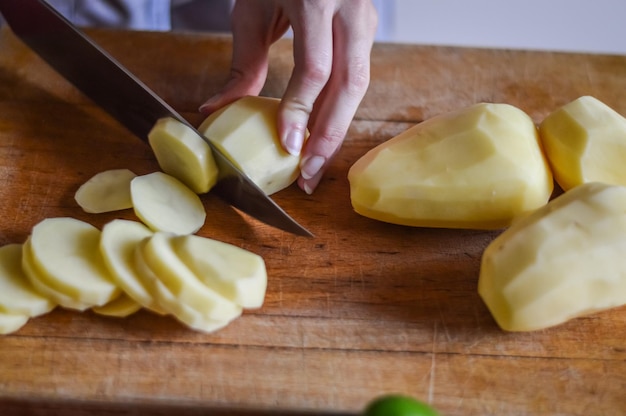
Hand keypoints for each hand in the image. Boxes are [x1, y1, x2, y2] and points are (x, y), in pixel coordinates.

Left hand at [199, 0, 377, 193]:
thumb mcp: (252, 11)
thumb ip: (244, 64)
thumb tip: (217, 110)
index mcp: (317, 0)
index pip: (315, 69)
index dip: (301, 111)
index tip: (288, 147)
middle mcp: (350, 11)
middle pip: (348, 85)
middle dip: (328, 135)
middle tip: (309, 174)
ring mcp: (365, 20)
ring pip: (359, 87)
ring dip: (338, 130)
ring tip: (316, 165)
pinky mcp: (367, 32)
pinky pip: (357, 79)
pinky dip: (340, 112)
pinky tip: (323, 136)